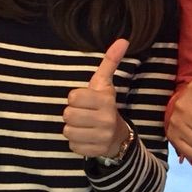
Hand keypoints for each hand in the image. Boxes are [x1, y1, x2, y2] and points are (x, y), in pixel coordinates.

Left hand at [63, 38, 131, 157]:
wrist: (118, 136)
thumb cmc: (104, 106)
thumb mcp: (105, 84)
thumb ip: (110, 62)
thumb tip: (123, 40)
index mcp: (106, 101)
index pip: (73, 97)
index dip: (75, 98)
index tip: (85, 101)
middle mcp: (105, 119)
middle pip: (68, 115)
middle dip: (72, 114)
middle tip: (84, 114)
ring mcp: (101, 137)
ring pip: (68, 131)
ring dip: (73, 129)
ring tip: (84, 126)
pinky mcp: (94, 151)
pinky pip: (72, 145)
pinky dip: (76, 142)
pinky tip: (86, 138)